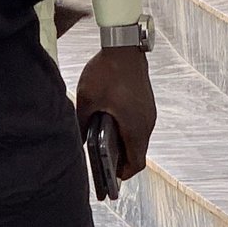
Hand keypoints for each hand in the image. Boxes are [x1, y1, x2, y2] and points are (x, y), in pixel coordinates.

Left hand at [75, 46, 155, 180]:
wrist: (125, 46)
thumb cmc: (107, 73)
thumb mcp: (86, 101)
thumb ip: (82, 125)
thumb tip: (78, 143)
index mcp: (135, 127)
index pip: (136, 163)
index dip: (123, 175)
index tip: (110, 179)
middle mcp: (147, 122)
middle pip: (138, 153)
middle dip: (121, 162)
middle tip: (101, 165)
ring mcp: (149, 112)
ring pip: (139, 138)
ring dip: (124, 145)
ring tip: (102, 146)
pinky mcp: (146, 103)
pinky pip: (139, 125)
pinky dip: (127, 132)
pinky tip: (108, 125)